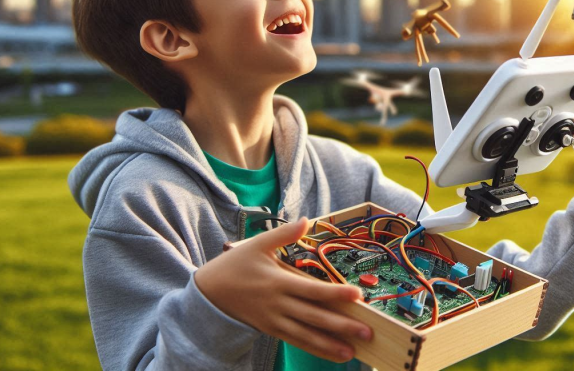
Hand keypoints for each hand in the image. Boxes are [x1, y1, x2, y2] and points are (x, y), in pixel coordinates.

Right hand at [194, 217, 370, 362]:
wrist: (207, 294)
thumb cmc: (234, 266)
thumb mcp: (256, 245)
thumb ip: (284, 234)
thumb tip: (306, 220)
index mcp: (278, 282)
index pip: (313, 290)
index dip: (335, 294)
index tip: (356, 296)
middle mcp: (278, 305)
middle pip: (315, 316)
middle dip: (341, 326)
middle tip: (367, 332)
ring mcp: (274, 320)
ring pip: (307, 335)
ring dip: (331, 344)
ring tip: (353, 351)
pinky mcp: (271, 330)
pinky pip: (296, 341)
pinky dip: (315, 348)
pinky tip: (333, 353)